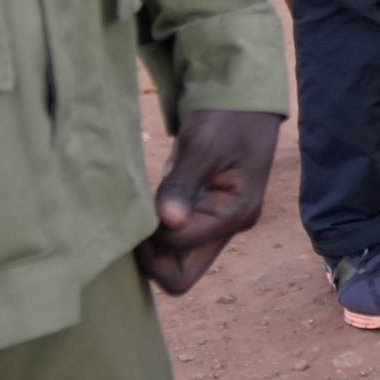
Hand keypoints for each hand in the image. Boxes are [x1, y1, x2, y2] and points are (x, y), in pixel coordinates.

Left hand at [136, 107, 284, 293]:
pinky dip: (157, 238)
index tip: (141, 207)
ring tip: (141, 216)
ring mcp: (218, 227)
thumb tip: (168, 222)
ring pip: (176, 265)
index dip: (153, 234)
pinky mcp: (206, 220)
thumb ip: (183, 184)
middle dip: (151, 260)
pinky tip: (148, 212)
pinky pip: (176, 246)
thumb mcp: (204, 145)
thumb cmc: (227, 119)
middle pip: (181, 275)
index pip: (180, 247)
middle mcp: (230, 228)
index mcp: (237, 213)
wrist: (243, 103)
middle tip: (135, 225)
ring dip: (153, 250)